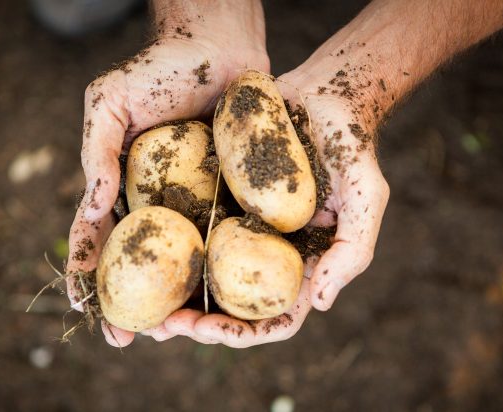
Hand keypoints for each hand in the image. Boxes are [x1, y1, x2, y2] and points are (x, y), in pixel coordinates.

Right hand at [66, 1, 268, 346]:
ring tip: (177, 329)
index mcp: (122, 186)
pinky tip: (222, 293)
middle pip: (144, 261)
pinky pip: (227, 233)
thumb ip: (96, 153)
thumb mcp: (110, 104)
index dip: (89, 274)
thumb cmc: (158, 69)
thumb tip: (90, 209)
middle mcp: (160, 201)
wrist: (218, 47)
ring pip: (186, 258)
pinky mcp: (233, 194)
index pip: (100, 238)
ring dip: (178, 297)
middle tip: (134, 338)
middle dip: (135, 302)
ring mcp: (197, 201)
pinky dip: (223, 265)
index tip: (85, 310)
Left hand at [161, 68, 388, 347]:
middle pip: (230, 305)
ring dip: (172, 295)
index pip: (273, 316)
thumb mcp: (366, 197)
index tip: (212, 332)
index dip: (243, 333)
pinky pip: (188, 228)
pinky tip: (136, 251)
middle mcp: (265, 252)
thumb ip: (352, 250)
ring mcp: (239, 226)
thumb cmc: (350, 147)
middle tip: (164, 325)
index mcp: (300, 264)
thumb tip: (321, 303)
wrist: (322, 96)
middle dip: (197, 323)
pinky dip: (165, 248)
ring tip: (141, 304)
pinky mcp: (217, 198)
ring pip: (203, 275)